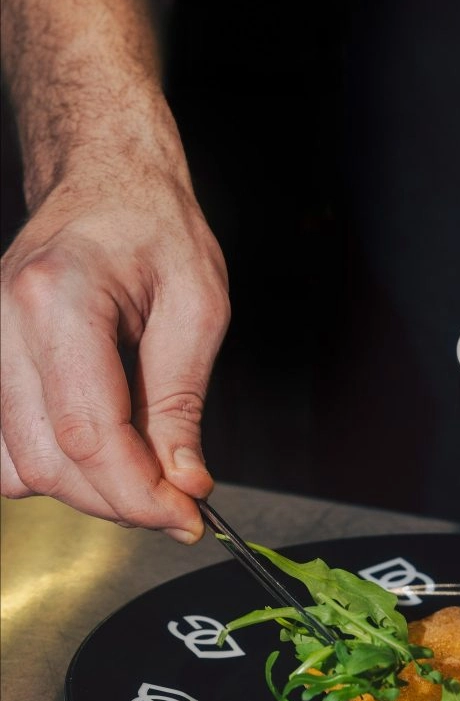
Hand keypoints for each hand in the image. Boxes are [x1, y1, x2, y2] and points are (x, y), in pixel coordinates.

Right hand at [0, 160, 229, 542]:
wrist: (106, 182)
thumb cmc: (156, 229)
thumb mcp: (199, 308)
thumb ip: (182, 403)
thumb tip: (182, 482)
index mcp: (61, 300)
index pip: (90, 435)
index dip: (141, 494)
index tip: (187, 518)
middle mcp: (3, 322)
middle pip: (49, 461)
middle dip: (119, 500)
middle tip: (178, 504)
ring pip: (16, 465)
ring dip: (84, 491)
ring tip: (142, 474)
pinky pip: (2, 447)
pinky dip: (53, 468)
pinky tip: (99, 453)